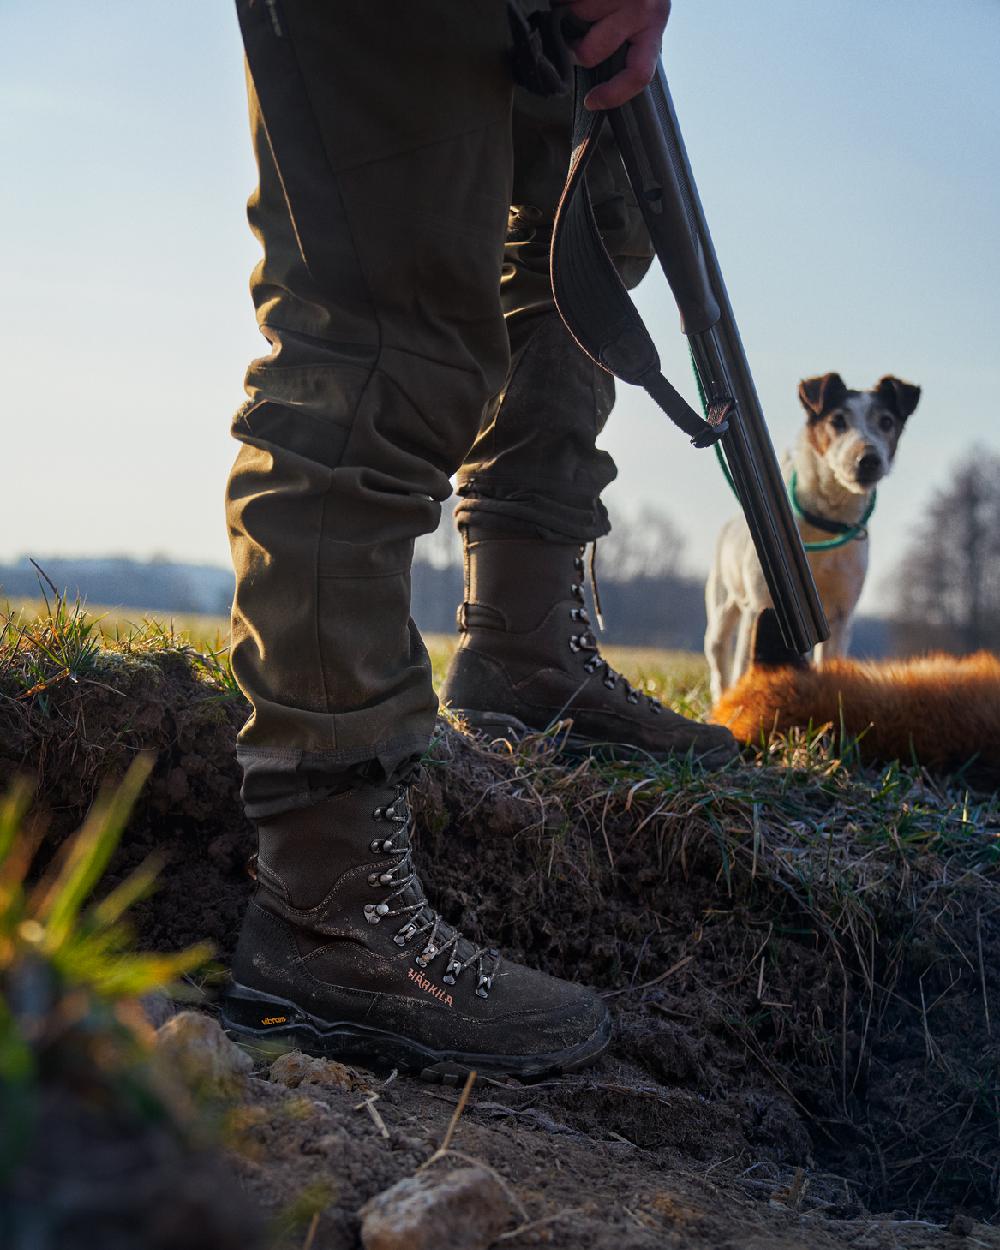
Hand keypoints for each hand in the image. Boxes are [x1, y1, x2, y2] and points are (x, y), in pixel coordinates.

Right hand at [553, 0, 670, 109]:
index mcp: (654, 24)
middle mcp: (643, 6)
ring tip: (574, 4)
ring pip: (574, 15)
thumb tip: (594, 83)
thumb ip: (626, 44)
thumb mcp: (642, 17)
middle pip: (591, 50)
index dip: (614, 94)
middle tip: (573, 38)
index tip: (591, 102)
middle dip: (576, 48)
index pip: (639, 73)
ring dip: (566, 11)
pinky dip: (560, 0)